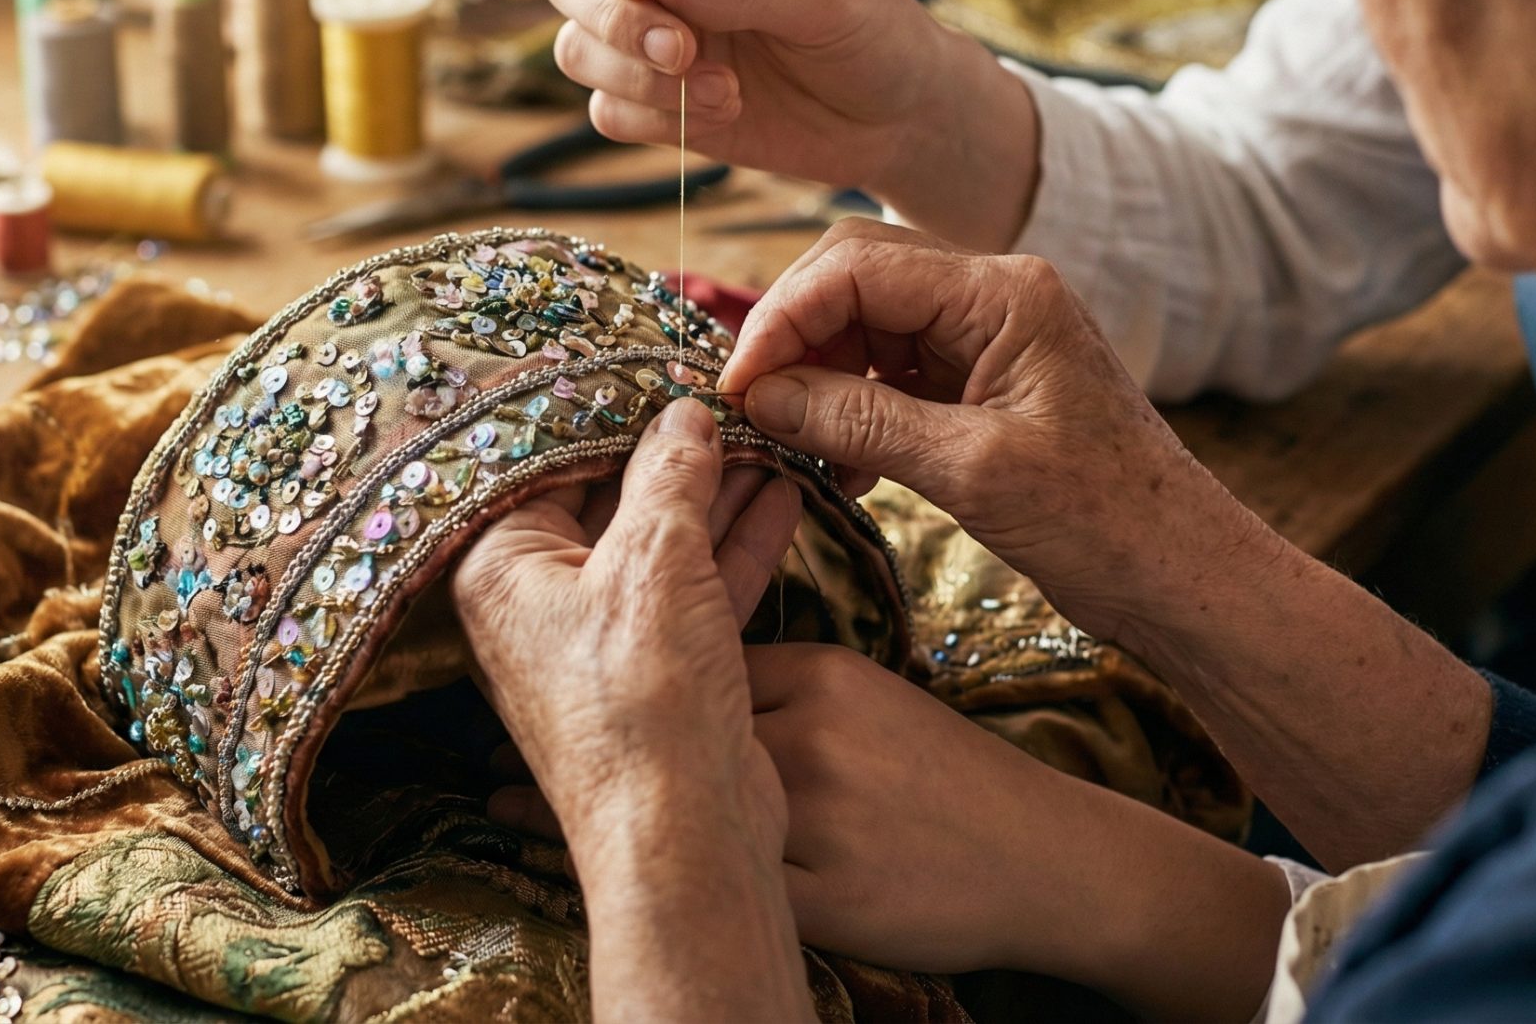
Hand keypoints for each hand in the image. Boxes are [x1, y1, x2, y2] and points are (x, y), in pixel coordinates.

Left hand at [452, 399, 814, 1019]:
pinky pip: (691, 590)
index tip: (656, 368)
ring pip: (657, 545)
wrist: (686, 839)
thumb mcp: (657, 561)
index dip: (605, 411)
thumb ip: (669, 474)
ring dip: (713, 494)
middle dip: (672, 452)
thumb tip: (681, 414)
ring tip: (769, 437)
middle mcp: (538, 605)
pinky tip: (782, 496)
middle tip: (726, 398)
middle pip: (604, 499)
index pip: (544, 461)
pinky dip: (733, 547)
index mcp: (501, 569)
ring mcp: (598, 643)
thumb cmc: (645, 705)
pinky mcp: (655, 673)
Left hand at [492, 641, 1292, 1019]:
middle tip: (489, 743)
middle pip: (672, 714)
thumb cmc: (948, 778)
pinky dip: (643, 875)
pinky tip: (576, 872)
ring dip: (588, 797)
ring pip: (682, 793)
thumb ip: (777, 671)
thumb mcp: (864, 694)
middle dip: (585, 717)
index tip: (552, 657)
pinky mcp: (823, 890)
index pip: (696, 649)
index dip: (620, 645)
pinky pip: (714, 878)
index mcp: (821, 677)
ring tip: (491, 798)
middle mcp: (809, 736)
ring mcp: (813, 814)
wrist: (1046, 860)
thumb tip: (694, 664)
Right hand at [546, 0, 1038, 247]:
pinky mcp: (659, 104)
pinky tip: (724, 114)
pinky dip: (652, 118)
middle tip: (684, 51)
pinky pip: (606, 111)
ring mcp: (654, 40)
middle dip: (615, 20)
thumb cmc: (875, 32)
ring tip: (723, 92)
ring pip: (576, 48)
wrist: (901, 117)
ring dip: (635, 76)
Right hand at [718, 221, 1264, 640]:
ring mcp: (989, 340)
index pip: (858, 266)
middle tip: (748, 406)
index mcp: (1004, 293)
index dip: (782, 319)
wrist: (1184, 577)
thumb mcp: (971, 470)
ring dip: (819, 379)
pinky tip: (841, 468)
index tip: (736, 386)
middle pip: (856, 278)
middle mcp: (995, 297)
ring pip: (868, 326)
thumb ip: (860, 422)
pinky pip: (893, 373)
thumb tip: (759, 396)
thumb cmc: (1106, 521)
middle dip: (793, 337)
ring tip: (794, 444)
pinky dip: (852, 410)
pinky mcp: (984, 385)